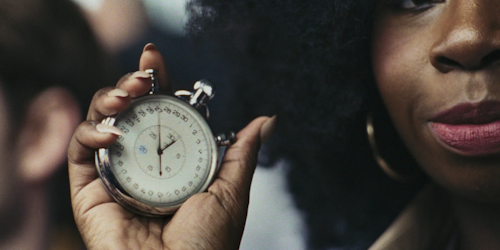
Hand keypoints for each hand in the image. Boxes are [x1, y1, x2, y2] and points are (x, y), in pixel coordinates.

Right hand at [67, 43, 274, 249]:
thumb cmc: (208, 243)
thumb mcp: (230, 190)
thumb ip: (242, 153)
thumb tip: (266, 121)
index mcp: (172, 161)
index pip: (160, 112)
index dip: (155, 83)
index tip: (155, 59)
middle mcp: (141, 164)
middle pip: (128, 111)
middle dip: (130, 83)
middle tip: (144, 76)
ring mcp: (114, 175)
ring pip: (100, 124)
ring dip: (108, 100)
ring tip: (127, 95)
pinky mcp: (89, 192)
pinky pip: (79, 153)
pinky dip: (89, 133)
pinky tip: (110, 132)